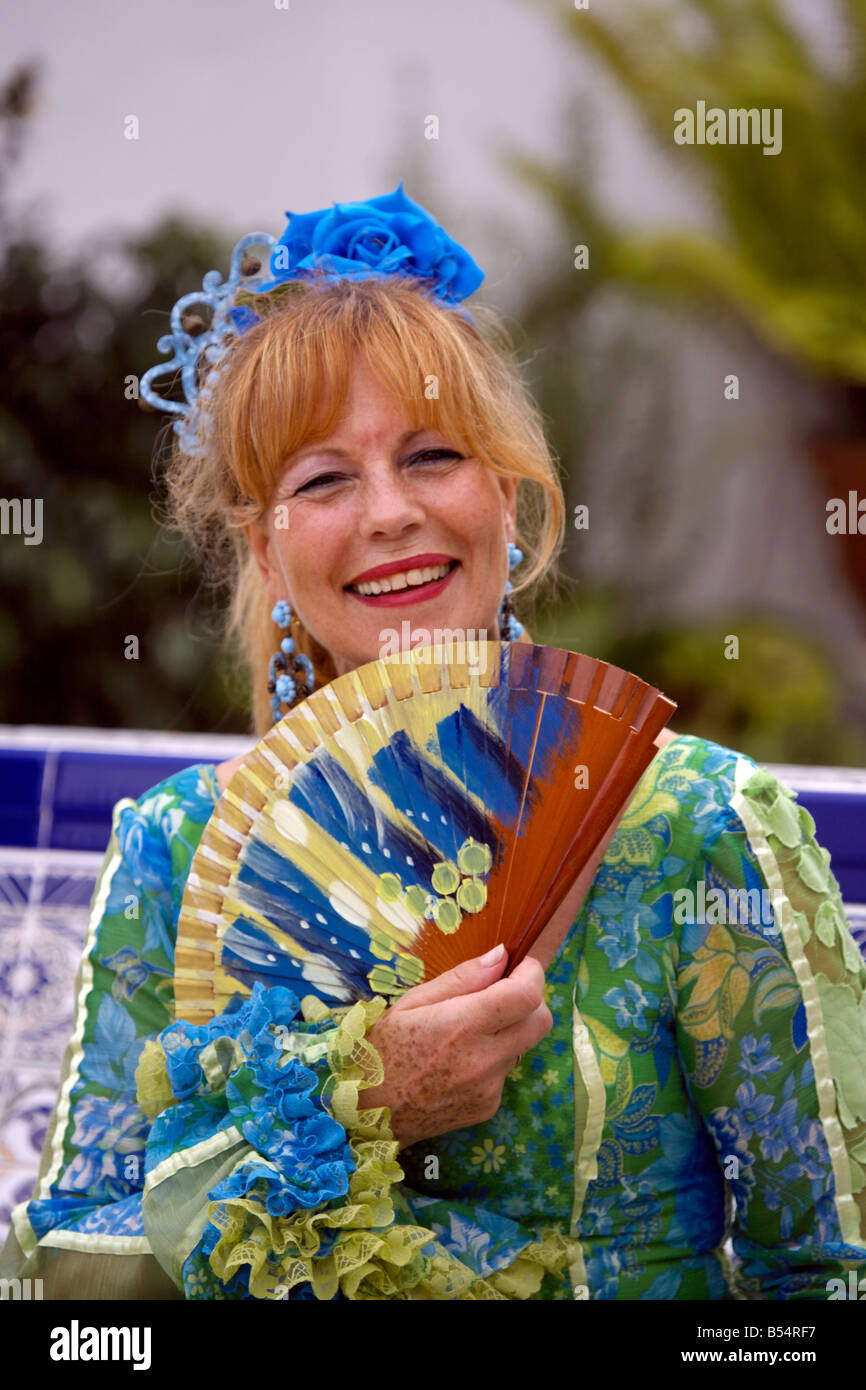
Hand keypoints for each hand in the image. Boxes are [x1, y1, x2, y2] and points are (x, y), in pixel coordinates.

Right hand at [360, 944, 551, 1149]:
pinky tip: (458, 1063)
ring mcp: (489, 1087)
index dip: (533, 974)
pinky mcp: (488, 1107)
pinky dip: (492, 1060)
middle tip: (505, 993)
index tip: (523, 965)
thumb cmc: (382, 1049)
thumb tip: (501, 956)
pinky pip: (505, 1073)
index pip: (526, 996)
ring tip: (467, 1033)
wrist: (367, 1115)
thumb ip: (462, 978)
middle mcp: (483, 1059)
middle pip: (541, 1021)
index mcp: (463, 1025)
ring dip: (508, 1031)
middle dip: (531, 1001)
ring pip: (522, 1046)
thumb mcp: (412, 1002)